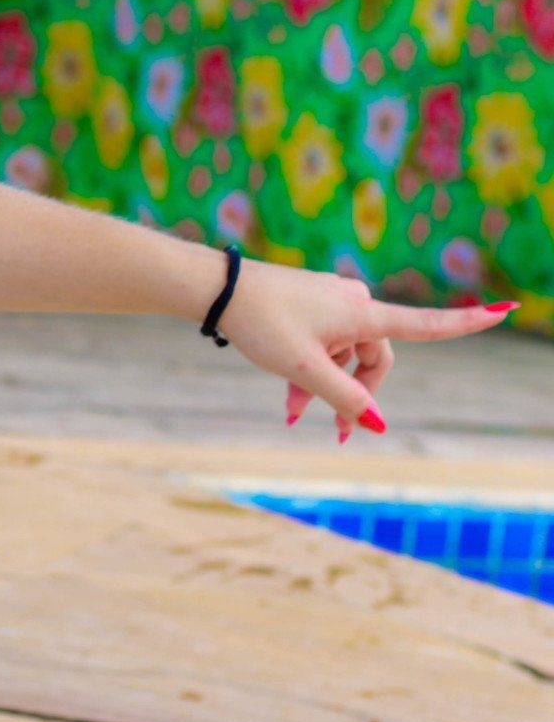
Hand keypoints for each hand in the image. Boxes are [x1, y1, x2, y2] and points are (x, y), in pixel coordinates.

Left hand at [216, 261, 512, 436]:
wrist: (218, 289)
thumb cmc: (261, 324)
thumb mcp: (303, 369)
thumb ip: (343, 397)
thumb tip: (376, 423)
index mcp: (362, 314)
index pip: (426, 324)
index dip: (466, 322)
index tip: (504, 311)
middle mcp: (354, 302)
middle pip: (375, 356)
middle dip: (355, 393)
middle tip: (336, 431)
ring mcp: (330, 300)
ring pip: (343, 353)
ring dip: (324, 384)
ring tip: (291, 411)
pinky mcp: (309, 302)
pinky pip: (323, 342)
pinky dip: (311, 366)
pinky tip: (288, 397)